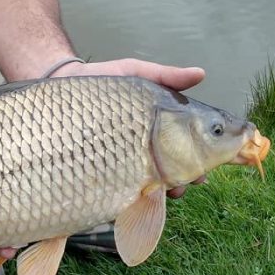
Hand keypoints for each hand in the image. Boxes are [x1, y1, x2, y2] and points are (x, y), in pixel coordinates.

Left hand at [48, 57, 207, 197]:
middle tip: (196, 179)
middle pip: (180, 171)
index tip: (212, 161)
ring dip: (171, 191)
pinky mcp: (110, 178)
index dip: (206, 156)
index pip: (193, 146)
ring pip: (159, 187)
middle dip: (191, 178)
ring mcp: (131, 166)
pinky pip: (131, 195)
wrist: (62, 97)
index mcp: (162, 129)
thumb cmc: (102, 85)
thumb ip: (167, 77)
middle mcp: (150, 151)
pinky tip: (147, 196)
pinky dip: (143, 200)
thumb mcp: (135, 74)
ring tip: (173, 190)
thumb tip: (200, 73)